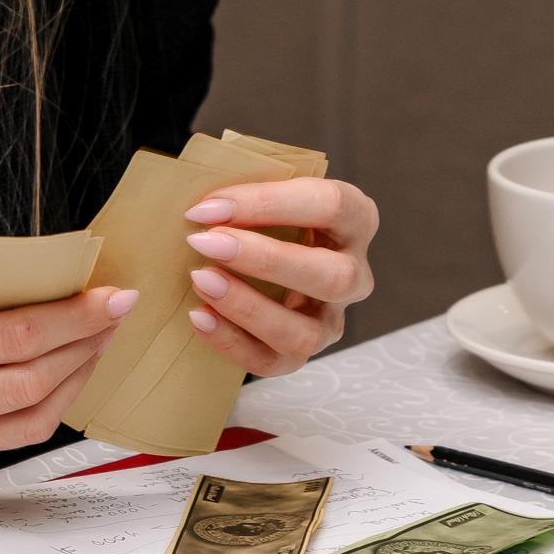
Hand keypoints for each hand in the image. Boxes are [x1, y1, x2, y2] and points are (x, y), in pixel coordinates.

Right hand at [0, 253, 139, 476]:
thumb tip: (39, 282)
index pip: (9, 336)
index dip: (71, 318)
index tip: (111, 297)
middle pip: (25, 380)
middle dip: (83, 345)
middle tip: (114, 315)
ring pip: (26, 419)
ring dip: (74, 380)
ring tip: (96, 343)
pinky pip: (7, 438)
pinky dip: (45, 405)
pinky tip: (61, 374)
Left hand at [181, 177, 378, 377]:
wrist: (253, 260)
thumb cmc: (258, 215)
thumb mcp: (262, 194)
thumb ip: (244, 193)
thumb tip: (200, 205)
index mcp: (354, 219)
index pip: (329, 205)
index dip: (269, 203)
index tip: (207, 206)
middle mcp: (353, 274)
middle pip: (332, 276)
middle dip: (265, 260)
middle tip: (205, 242)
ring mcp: (331, 320)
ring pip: (306, 332)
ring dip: (249, 307)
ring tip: (200, 280)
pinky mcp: (300, 353)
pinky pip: (273, 360)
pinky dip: (232, 341)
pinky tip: (199, 316)